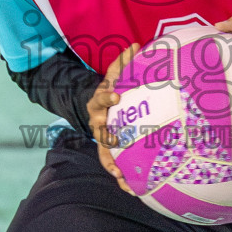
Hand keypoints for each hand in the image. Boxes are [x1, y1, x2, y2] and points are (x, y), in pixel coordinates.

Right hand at [85, 42, 141, 194]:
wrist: (95, 107)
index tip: (116, 96)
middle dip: (106, 135)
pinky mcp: (108, 151)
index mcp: (99, 102)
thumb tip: (136, 42)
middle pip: (99, 130)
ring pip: (104, 153)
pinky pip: (113, 165)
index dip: (107, 97)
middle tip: (113, 139)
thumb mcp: (114, 75)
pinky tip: (132, 190)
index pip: (100, 98)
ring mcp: (101, 138)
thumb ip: (122, 62)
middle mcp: (98, 122)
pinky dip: (120, 177)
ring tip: (122, 177)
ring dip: (112, 165)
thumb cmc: (111, 89)